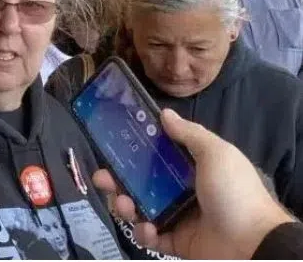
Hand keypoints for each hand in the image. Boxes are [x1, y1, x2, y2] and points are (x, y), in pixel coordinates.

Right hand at [93, 108, 294, 259]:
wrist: (253, 242)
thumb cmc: (233, 191)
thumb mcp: (216, 154)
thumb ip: (190, 134)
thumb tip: (164, 113)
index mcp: (191, 168)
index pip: (156, 155)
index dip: (134, 150)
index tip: (113, 143)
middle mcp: (181, 190)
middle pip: (140, 182)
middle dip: (117, 179)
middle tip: (102, 177)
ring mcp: (177, 217)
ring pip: (140, 208)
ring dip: (125, 205)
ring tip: (124, 205)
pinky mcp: (175, 242)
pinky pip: (151, 235)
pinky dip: (143, 232)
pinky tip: (147, 228)